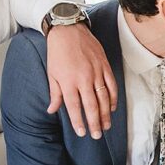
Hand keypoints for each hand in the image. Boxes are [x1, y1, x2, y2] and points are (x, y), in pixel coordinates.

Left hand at [45, 22, 117, 138]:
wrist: (68, 30)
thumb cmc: (57, 52)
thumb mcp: (52, 74)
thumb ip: (55, 94)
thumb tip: (52, 110)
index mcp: (68, 82)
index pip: (74, 107)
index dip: (79, 122)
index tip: (82, 133)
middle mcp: (83, 79)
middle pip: (91, 106)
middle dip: (95, 123)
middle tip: (97, 135)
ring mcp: (96, 72)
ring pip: (103, 98)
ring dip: (106, 114)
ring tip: (106, 126)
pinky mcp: (105, 66)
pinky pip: (112, 85)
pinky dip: (113, 98)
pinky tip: (112, 108)